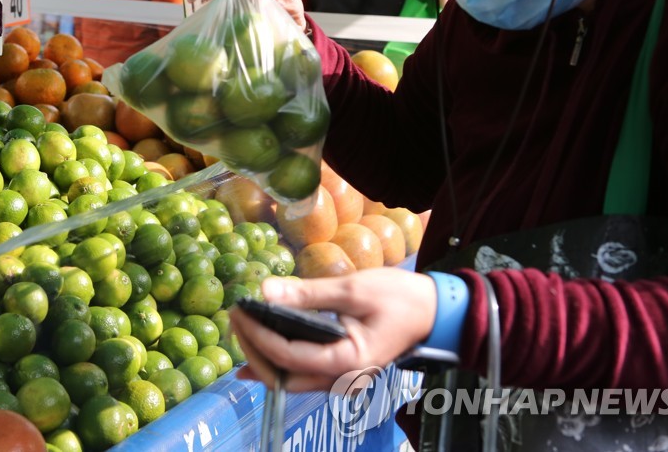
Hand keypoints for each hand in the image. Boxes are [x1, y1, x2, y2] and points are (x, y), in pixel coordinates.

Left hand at [229, 269, 437, 391]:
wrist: (434, 312)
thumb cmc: (399, 297)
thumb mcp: (353, 289)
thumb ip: (308, 293)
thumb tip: (265, 291)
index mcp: (346, 362)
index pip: (287, 355)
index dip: (257, 335)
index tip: (238, 312)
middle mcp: (341, 379)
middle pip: (283, 376)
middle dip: (253, 350)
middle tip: (233, 319)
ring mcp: (342, 379)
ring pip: (291, 378)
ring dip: (262, 357)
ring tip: (240, 331)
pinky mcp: (341, 370)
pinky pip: (302, 372)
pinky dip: (278, 361)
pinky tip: (256, 352)